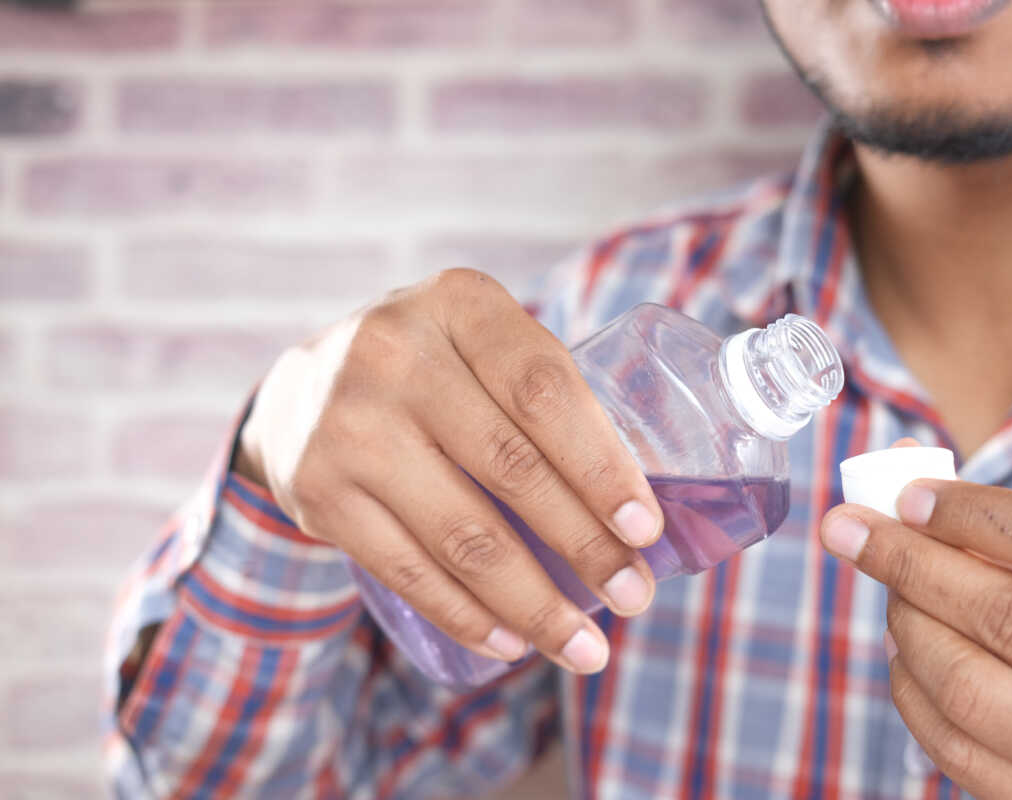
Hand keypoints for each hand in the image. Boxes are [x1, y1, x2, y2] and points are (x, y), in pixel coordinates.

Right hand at [235, 269, 663, 673]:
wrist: (300, 391)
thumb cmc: (432, 371)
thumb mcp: (479, 342)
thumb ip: (544, 396)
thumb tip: (638, 511)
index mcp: (459, 304)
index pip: (544, 389)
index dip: (601, 464)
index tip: (646, 528)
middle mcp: (394, 355)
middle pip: (511, 466)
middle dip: (584, 545)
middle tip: (634, 596)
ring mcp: (348, 426)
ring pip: (462, 536)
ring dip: (534, 604)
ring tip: (585, 648)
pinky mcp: (317, 493)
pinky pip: (407, 572)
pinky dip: (468, 617)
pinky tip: (512, 643)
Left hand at [820, 481, 1011, 798]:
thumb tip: (922, 500)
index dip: (974, 513)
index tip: (911, 494)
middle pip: (1010, 618)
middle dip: (912, 563)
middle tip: (854, 526)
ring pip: (972, 691)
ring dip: (908, 627)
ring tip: (890, 590)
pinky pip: (964, 758)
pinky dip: (916, 696)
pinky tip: (907, 656)